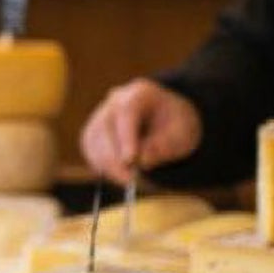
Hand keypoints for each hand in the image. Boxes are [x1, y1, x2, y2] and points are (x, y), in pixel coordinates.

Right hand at [79, 79, 202, 183]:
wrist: (166, 121)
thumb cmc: (176, 125)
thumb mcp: (182, 134)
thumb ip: (165, 145)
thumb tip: (143, 160)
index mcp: (140, 93)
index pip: (127, 111)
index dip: (126, 136)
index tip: (130, 161)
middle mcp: (115, 101)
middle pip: (105, 127)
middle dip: (115, 157)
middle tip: (131, 179)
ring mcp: (101, 115)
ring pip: (94, 141)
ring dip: (109, 165)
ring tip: (130, 179)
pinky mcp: (93, 133)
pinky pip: (91, 151)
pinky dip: (103, 167)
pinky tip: (121, 174)